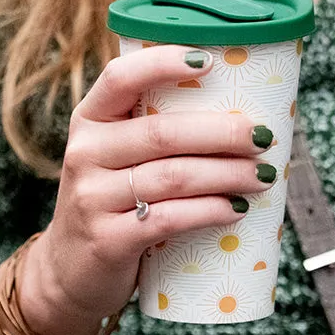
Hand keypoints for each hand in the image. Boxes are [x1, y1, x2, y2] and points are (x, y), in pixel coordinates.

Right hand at [19, 45, 276, 334]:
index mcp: (90, 120)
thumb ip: (157, 134)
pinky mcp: (108, 240)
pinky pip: (168, 219)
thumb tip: (243, 113)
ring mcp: (92, 198)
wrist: (70, 273)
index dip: (164, 63)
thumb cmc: (114, 204)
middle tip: (263, 137)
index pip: (121, 77)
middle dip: (223, 132)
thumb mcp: (118, 159)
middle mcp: (86, 153)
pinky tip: (236, 209)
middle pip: (163, 132)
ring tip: (262, 177)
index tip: (211, 61)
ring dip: (227, 174)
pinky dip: (210, 212)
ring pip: (173, 177)